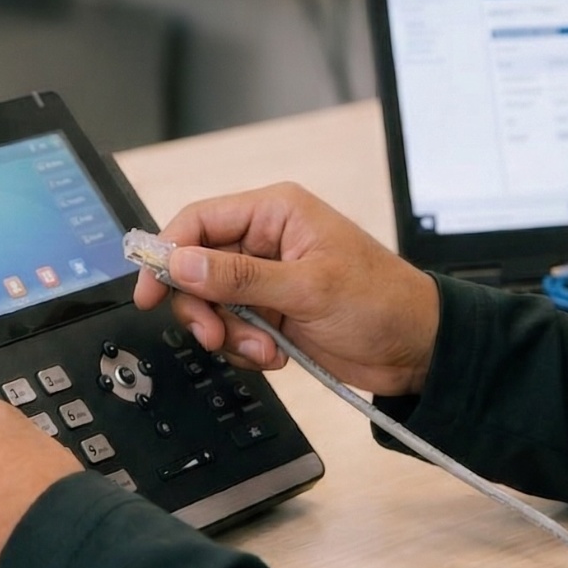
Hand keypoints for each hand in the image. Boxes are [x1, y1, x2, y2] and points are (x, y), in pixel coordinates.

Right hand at [133, 182, 439, 397]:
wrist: (418, 350)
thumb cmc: (382, 301)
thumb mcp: (308, 287)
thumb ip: (239, 277)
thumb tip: (181, 262)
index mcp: (275, 212)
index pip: (199, 220)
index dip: (168, 252)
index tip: (150, 289)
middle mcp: (266, 240)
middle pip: (197, 266)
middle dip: (201, 305)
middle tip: (213, 334)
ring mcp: (268, 279)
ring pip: (211, 302)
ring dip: (228, 333)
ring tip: (262, 348)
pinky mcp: (272, 312)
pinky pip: (232, 328)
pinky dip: (244, 348)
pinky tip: (274, 354)